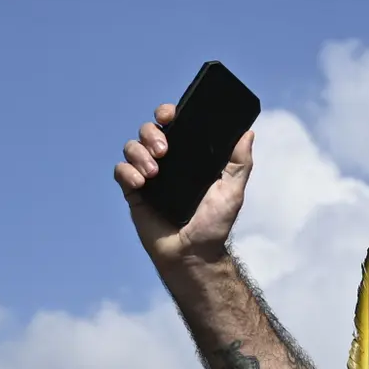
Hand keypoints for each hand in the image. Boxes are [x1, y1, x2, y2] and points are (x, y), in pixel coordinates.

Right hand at [116, 106, 251, 261]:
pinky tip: (141, 183)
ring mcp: (148, 176)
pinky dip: (127, 171)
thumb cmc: (214, 225)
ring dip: (139, 153)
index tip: (169, 116)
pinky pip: (121, 171)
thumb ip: (240, 162)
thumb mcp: (233, 191)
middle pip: (148, 130)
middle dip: (151, 133)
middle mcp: (166, 162)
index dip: (167, 113)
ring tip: (153, 173)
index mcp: (188, 156)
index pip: (173, 124)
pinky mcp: (133, 192)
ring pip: (131, 147)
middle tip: (163, 151)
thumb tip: (248, 133)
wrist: (193, 254)